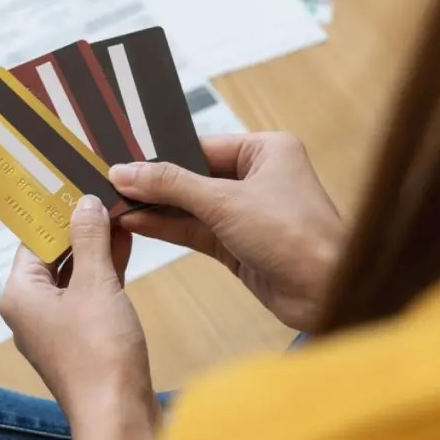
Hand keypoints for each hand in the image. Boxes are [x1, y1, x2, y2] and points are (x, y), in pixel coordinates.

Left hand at [0, 196, 158, 439]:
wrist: (119, 412)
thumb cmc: (98, 356)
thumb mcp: (95, 283)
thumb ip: (89, 239)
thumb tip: (84, 204)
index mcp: (20, 294)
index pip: (32, 238)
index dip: (55, 210)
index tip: (72, 184)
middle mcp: (32, 309)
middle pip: (53, 253)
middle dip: (79, 226)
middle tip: (99, 192)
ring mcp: (58, 324)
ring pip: (74, 272)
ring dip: (96, 246)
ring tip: (116, 210)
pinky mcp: (83, 336)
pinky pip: (90, 292)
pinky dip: (106, 269)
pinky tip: (124, 244)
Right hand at [110, 133, 343, 331]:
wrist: (329, 293)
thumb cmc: (295, 235)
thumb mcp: (225, 202)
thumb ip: (172, 185)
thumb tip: (126, 170)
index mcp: (265, 150)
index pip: (200, 145)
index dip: (161, 153)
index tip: (122, 156)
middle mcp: (256, 177)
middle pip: (192, 175)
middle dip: (154, 182)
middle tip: (110, 180)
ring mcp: (246, 212)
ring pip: (190, 205)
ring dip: (155, 207)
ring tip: (113, 202)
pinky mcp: (237, 244)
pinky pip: (194, 230)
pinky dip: (167, 227)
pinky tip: (134, 222)